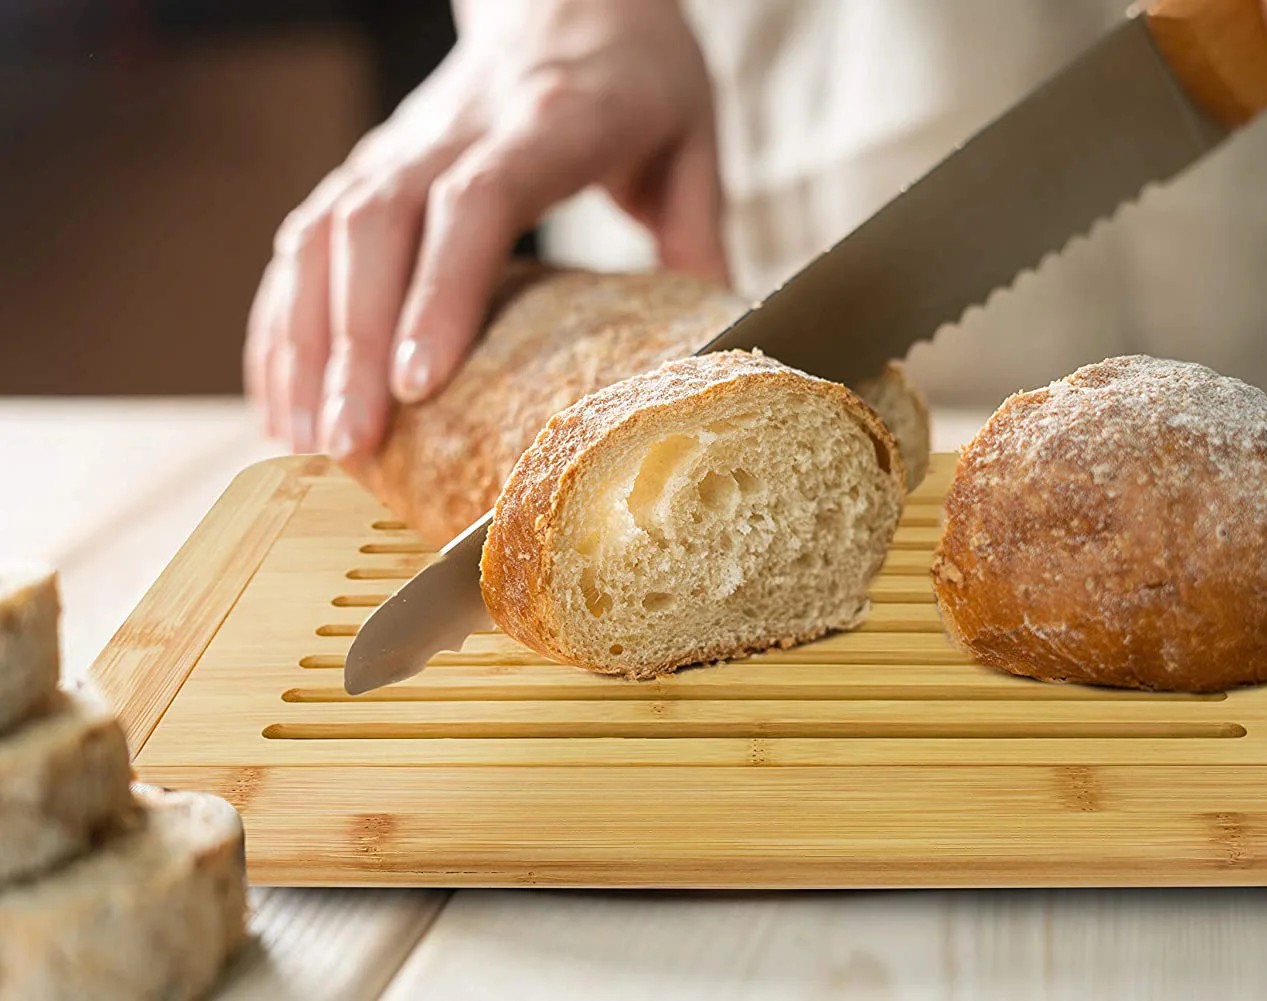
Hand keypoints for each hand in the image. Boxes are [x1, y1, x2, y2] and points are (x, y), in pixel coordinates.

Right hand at [245, 0, 727, 457]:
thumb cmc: (635, 75)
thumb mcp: (692, 143)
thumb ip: (699, 241)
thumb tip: (713, 356)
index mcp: (548, 123)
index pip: (477, 202)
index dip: (440, 290)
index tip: (418, 382)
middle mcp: (454, 132)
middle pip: (378, 228)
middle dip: (350, 344)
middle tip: (350, 445)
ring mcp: (399, 147)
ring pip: (322, 235)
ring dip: (302, 343)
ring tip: (304, 443)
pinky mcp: (368, 168)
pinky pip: (302, 242)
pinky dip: (281, 322)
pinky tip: (279, 399)